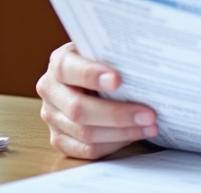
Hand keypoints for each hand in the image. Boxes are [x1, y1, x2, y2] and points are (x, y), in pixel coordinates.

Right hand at [36, 42, 158, 158]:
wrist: (94, 75)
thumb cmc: (106, 61)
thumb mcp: (107, 51)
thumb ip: (116, 56)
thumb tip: (143, 65)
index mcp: (59, 62)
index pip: (67, 68)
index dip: (90, 75)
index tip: (117, 80)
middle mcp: (51, 90)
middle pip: (77, 109)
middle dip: (116, 114)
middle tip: (148, 114)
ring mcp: (52, 117)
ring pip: (84, 133)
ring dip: (122, 132)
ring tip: (149, 126)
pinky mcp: (60, 139)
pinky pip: (87, 149)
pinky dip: (114, 144)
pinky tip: (135, 134)